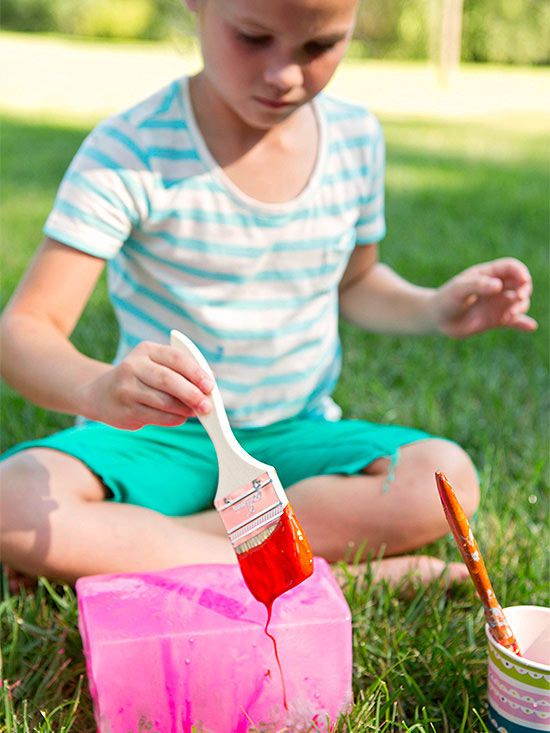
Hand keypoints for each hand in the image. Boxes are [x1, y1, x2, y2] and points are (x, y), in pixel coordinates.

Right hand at [80, 340, 213, 429]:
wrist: (101, 393)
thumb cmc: (140, 378)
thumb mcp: (154, 365)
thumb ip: (180, 371)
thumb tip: (209, 387)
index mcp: (146, 350)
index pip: (176, 358)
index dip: (195, 372)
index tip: (210, 385)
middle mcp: (133, 366)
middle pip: (168, 380)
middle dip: (192, 394)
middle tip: (207, 405)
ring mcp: (126, 389)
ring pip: (163, 401)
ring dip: (184, 409)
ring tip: (196, 412)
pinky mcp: (125, 410)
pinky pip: (156, 417)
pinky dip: (174, 419)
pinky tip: (181, 417)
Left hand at [433, 258, 537, 338]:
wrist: (437, 319)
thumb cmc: (446, 299)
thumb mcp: (458, 289)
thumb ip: (478, 285)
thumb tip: (498, 286)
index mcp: (488, 274)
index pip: (511, 267)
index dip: (520, 272)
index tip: (523, 280)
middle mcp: (497, 287)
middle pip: (521, 283)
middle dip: (524, 289)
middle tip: (517, 297)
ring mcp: (498, 304)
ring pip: (520, 302)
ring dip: (521, 306)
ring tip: (511, 315)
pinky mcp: (497, 320)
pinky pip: (515, 321)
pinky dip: (523, 323)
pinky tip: (531, 327)